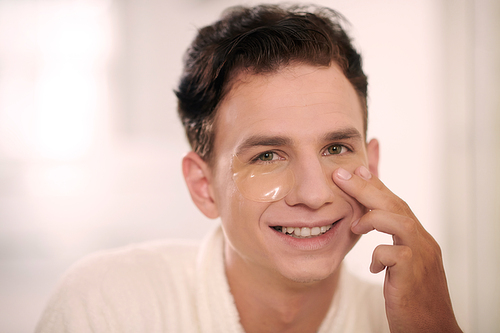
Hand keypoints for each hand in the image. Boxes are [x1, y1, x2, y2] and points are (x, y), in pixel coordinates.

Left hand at [333, 166, 461, 332]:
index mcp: (418, 239)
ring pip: (401, 222)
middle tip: (341, 176)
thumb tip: (366, 224)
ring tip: (355, 224)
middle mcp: (424, 243)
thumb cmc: (411, 297)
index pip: (396, 204)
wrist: (432, 331)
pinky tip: (373, 266)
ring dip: (373, 217)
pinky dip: (379, 255)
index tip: (355, 172)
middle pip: (397, 205)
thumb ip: (390, 244)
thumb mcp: (400, 266)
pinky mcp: (414, 277)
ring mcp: (422, 259)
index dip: (375, 186)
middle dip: (367, 188)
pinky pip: (397, 255)